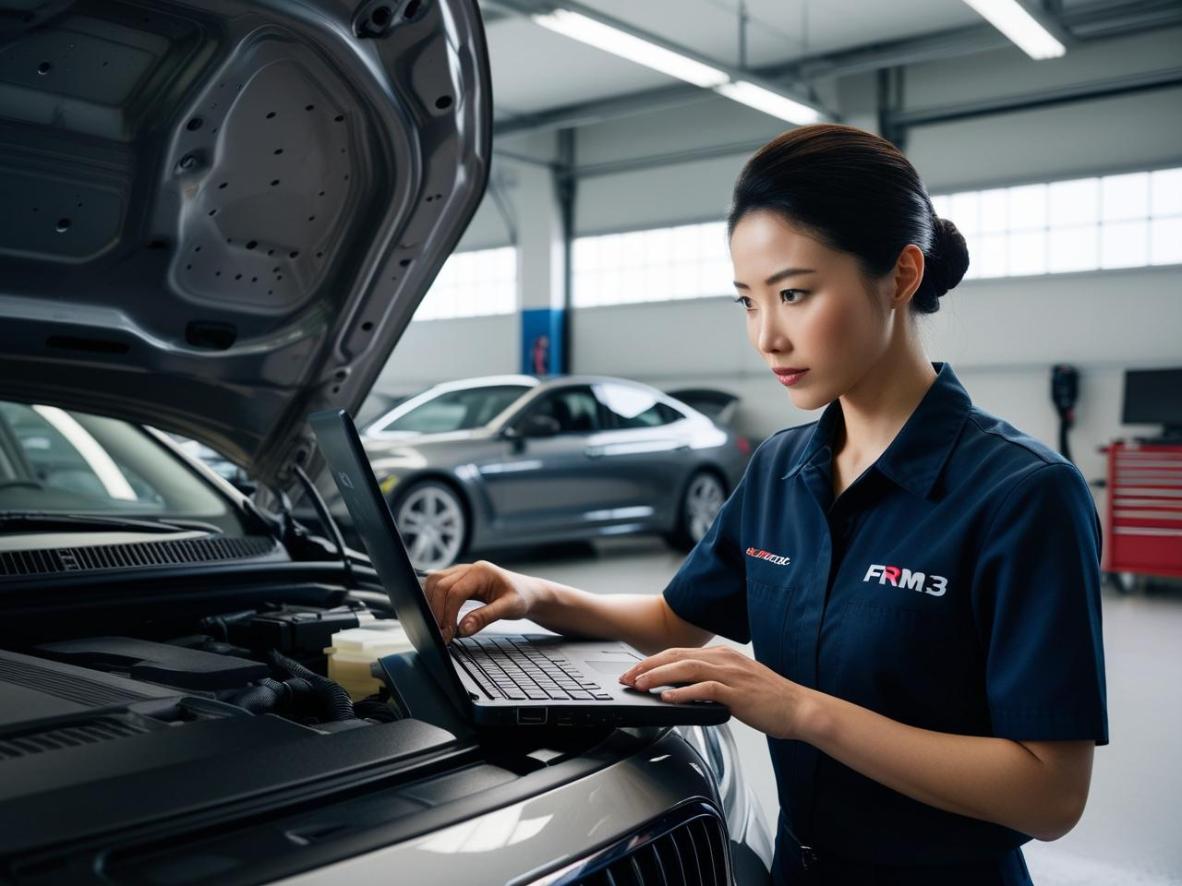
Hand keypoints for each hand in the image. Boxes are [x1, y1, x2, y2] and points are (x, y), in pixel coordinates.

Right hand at [423, 560, 541, 642]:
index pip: (455, 591)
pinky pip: (438, 585)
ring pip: (434, 582)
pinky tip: (440, 615)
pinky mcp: (457, 579)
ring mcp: (461, 572)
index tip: (448, 634)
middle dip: (437, 611)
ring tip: (440, 626)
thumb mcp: (509, 609)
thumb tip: (463, 629)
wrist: (527, 592)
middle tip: (442, 634)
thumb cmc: (521, 598)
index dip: (448, 614)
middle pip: (439, 585)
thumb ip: (485, 617)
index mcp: (481, 572)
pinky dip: (434, 600)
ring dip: (432, 604)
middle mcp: (468, 568)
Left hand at [618, 645, 813, 739]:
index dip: (653, 661)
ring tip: (640, 685)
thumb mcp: (736, 683)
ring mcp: (732, 674)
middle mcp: (724, 660)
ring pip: (687, 668)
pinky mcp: (738, 692)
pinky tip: (669, 698)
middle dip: (647, 666)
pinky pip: (706, 688)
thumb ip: (711, 682)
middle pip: (677, 656)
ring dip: (659, 676)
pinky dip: (684, 692)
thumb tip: (683, 689)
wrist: (799, 708)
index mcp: (722, 656)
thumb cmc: (770, 700)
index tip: (634, 671)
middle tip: (627, 677)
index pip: (679, 653)